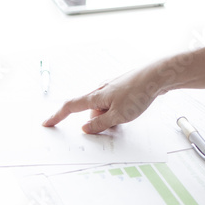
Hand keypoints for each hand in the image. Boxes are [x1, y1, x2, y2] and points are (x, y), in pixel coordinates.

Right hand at [42, 66, 161, 133]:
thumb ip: (100, 124)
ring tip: (129, 115)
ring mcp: (111, 88)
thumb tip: (85, 128)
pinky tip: (132, 109)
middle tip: (116, 125)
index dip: (57, 116)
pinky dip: (119, 111)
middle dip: (99, 122)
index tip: (47, 123)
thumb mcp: (118, 116)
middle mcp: (100, 90)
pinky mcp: (121, 88)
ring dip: (111, 117)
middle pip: (92, 112)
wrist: (157, 75)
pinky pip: (114, 104)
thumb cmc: (138, 93)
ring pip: (104, 109)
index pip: (70, 107)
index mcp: (95, 96)